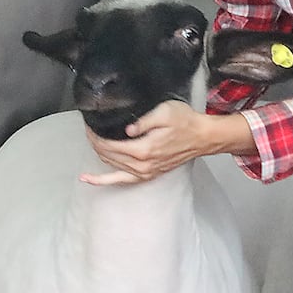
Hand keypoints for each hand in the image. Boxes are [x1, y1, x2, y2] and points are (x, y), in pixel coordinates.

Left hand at [79, 100, 207, 185]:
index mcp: (144, 149)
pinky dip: (103, 180)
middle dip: (95, 142)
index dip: (95, 136)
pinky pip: (121, 180)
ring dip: (99, 155)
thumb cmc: (186, 122)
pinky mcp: (148, 174)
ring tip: (91, 142)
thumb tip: (126, 130)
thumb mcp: (165, 112)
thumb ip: (143, 120)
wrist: (202, 136)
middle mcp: (142, 165)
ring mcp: (145, 172)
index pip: (109, 145)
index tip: (89, 126)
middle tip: (89, 129)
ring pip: (112, 166)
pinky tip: (90, 179)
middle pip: (108, 156)